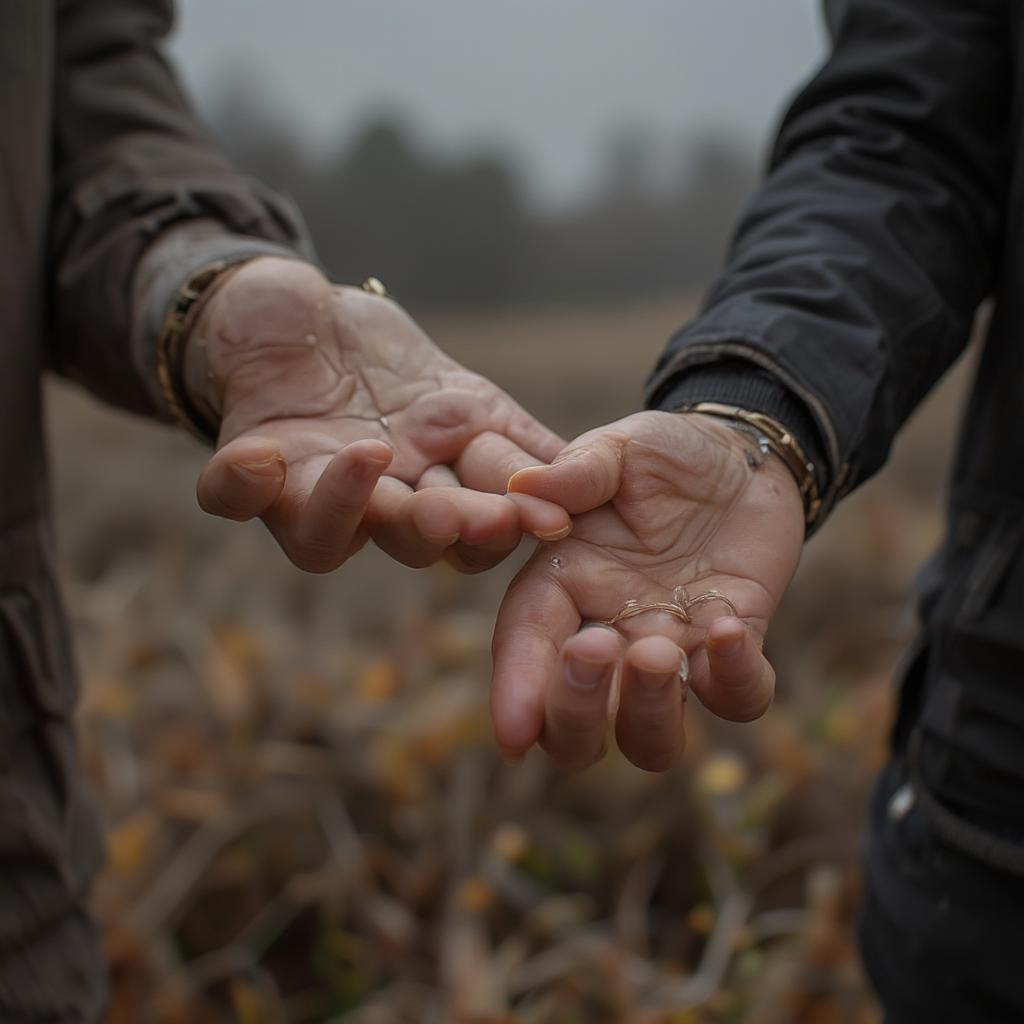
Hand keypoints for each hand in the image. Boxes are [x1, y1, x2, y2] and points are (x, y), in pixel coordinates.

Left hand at [185, 258, 568, 571]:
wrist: (303, 322)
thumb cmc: (391, 368)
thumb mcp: (471, 400)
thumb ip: (523, 445)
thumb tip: (587, 487)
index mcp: (436, 492)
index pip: (475, 529)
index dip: (505, 527)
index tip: (544, 518)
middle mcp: (376, 506)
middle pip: (404, 540)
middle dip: (434, 527)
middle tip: (453, 512)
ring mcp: (309, 489)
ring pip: (322, 538)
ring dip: (345, 506)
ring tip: (370, 457)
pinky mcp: (248, 462)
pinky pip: (230, 495)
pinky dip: (239, 485)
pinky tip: (258, 458)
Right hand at [490, 410, 804, 770]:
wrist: (742, 457)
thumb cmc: (666, 452)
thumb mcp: (619, 448)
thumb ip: (577, 471)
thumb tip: (523, 486)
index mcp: (564, 583)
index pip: (527, 646)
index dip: (517, 692)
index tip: (513, 733)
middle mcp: (610, 631)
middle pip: (574, 723)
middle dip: (575, 711)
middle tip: (602, 647)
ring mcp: (671, 649)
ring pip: (648, 738)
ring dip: (648, 714)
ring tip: (662, 652)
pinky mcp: (735, 649)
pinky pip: (736, 698)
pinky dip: (735, 680)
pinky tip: (731, 625)